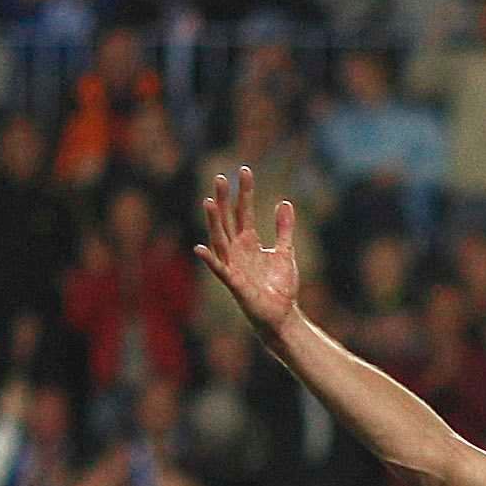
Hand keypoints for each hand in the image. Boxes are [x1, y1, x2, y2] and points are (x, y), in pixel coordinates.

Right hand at [194, 167, 301, 335]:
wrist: (282, 314)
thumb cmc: (279, 286)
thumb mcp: (285, 252)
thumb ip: (283, 228)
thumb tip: (284, 202)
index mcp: (248, 241)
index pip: (243, 211)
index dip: (244, 192)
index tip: (244, 171)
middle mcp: (237, 250)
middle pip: (227, 219)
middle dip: (224, 199)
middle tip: (221, 177)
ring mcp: (233, 265)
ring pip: (220, 239)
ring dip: (213, 221)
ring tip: (208, 202)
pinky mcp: (234, 283)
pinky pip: (220, 270)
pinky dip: (210, 259)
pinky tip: (201, 248)